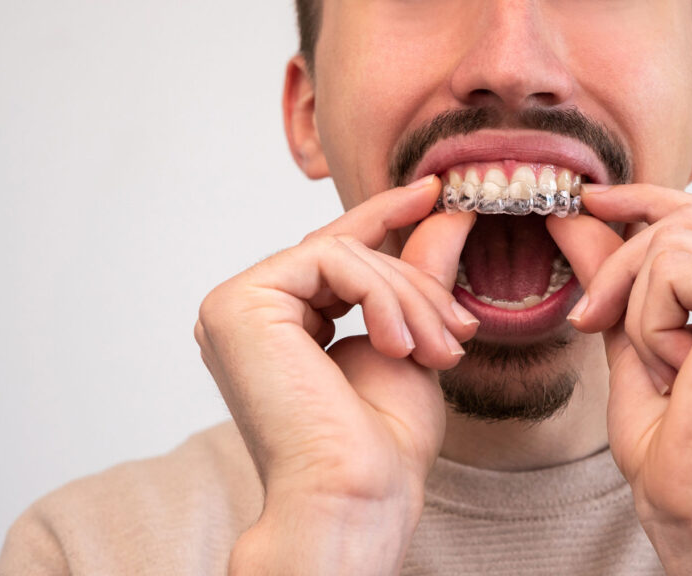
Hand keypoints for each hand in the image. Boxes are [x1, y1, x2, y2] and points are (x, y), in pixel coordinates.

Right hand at [194, 176, 477, 573]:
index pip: (335, 254)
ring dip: (407, 297)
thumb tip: (444, 211)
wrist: (357, 495)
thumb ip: (416, 275)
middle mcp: (248, 314)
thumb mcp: (411, 340)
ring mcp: (234, 307)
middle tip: (457, 334)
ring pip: (343, 253)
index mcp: (279, 326)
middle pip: (346, 254)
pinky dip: (381, 296)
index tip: (434, 192)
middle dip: (414, 287)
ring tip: (438, 350)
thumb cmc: (382, 443)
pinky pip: (332, 260)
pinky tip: (398, 346)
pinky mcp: (237, 305)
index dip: (383, 216)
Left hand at [548, 184, 691, 574]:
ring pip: (673, 238)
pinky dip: (648, 320)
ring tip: (660, 368)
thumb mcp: (633, 346)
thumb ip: (614, 279)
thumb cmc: (681, 453)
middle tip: (590, 320)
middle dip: (621, 260)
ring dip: (636, 304)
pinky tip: (676, 371)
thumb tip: (576, 216)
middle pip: (689, 216)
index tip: (590, 201)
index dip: (648, 200)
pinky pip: (672, 266)